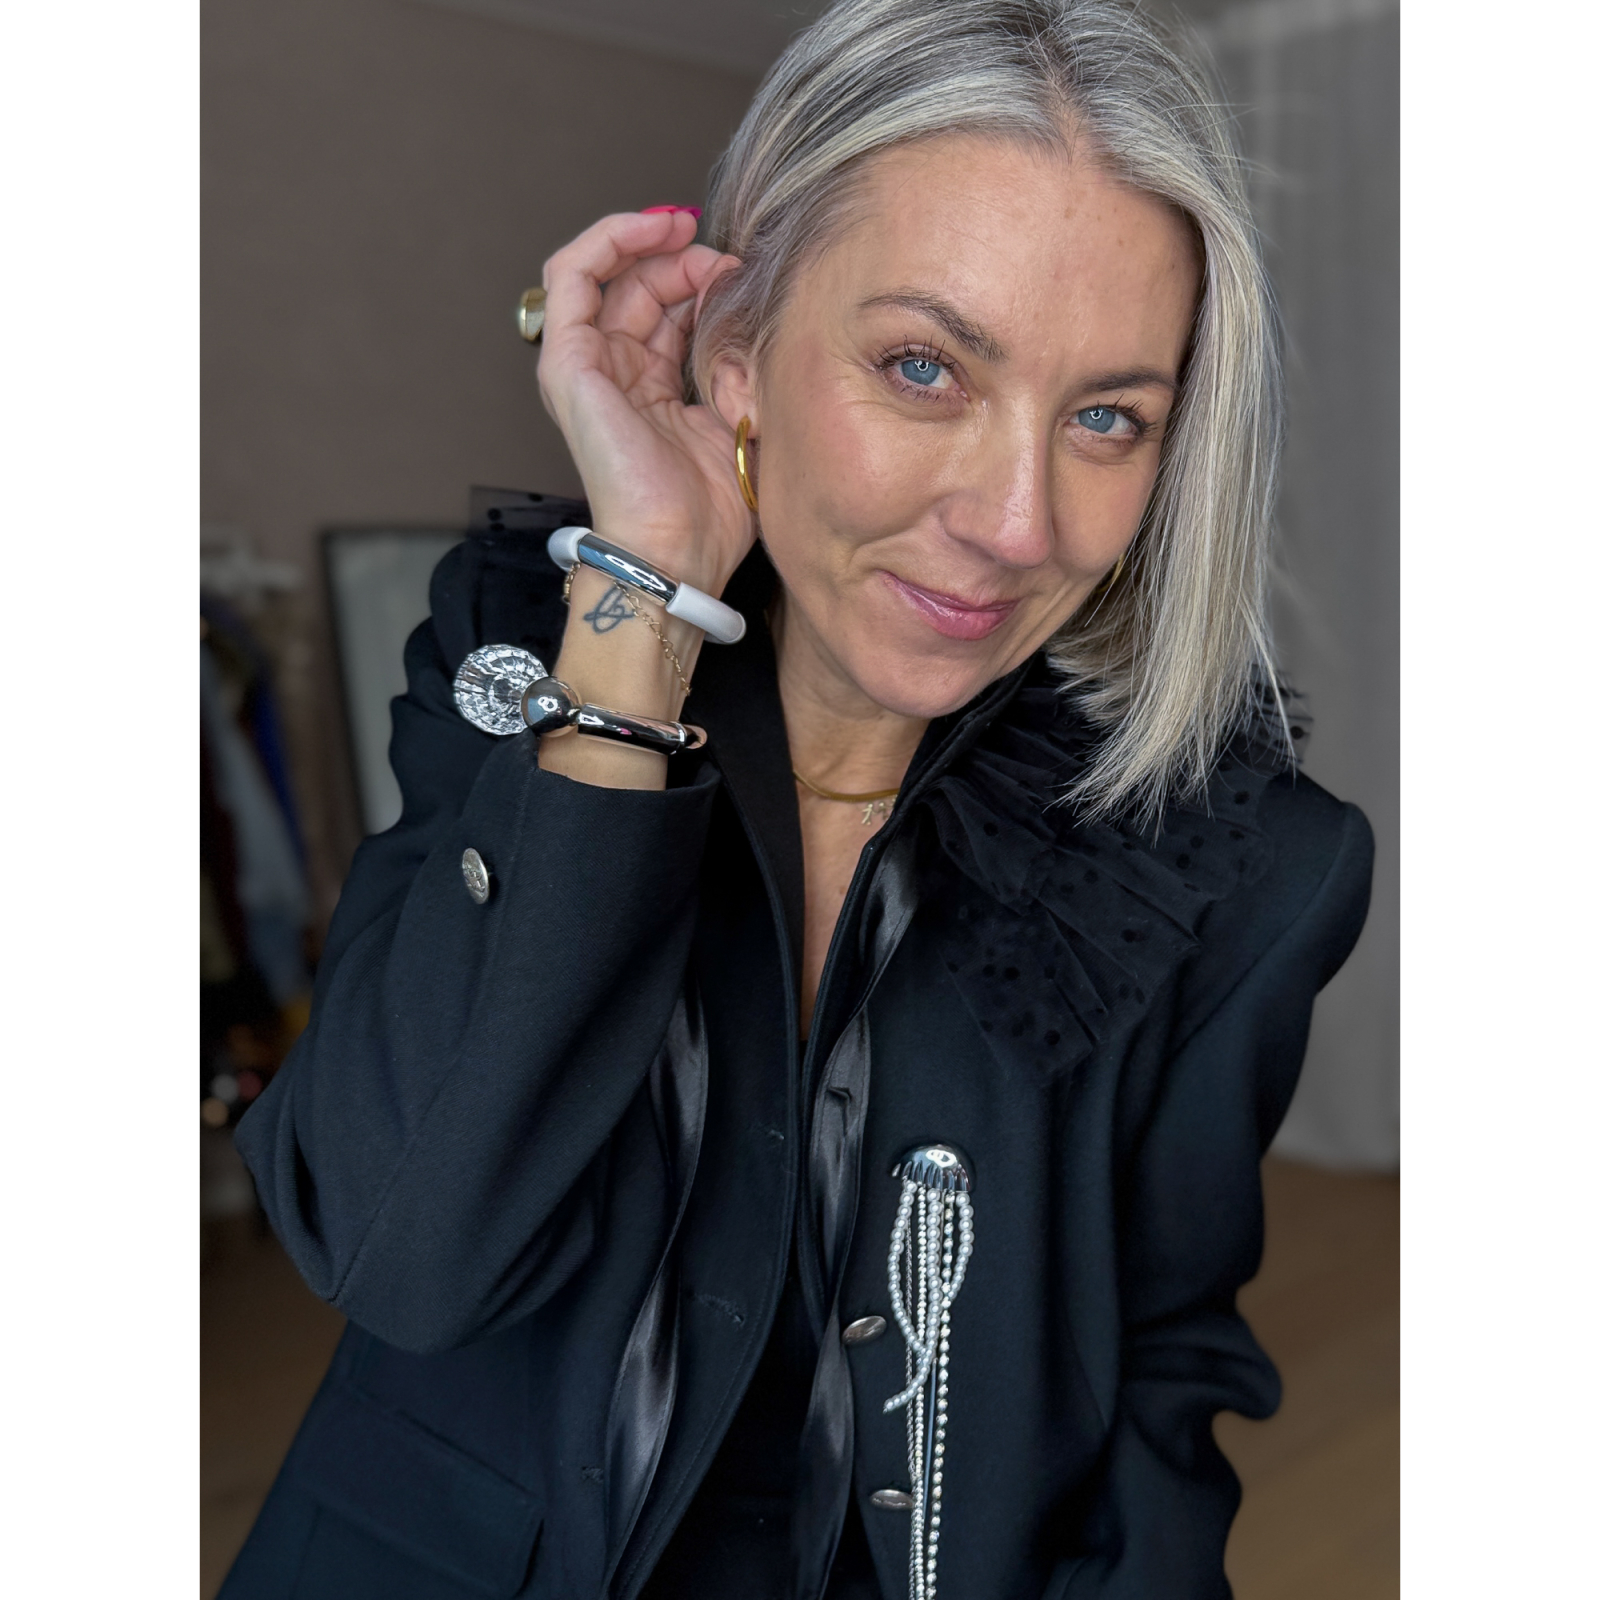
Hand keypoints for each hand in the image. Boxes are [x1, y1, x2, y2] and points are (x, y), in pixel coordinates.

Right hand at [537, 210, 751, 596]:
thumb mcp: (738, 421)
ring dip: (646, 240)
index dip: (699, 278)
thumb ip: (739, 368)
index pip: (666, 311)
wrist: (678, 547)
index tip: (739, 271)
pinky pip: (572, 275)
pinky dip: (608, 239)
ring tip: (685, 228)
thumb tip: (756, 315)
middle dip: (682, 258)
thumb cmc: (709, 509)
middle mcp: (612, 374)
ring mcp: (584, 366)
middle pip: (638, 287)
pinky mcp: (567, 362)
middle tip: (723, 258)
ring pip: (603, 271)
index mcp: (648, 391)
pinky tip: (653, 229)